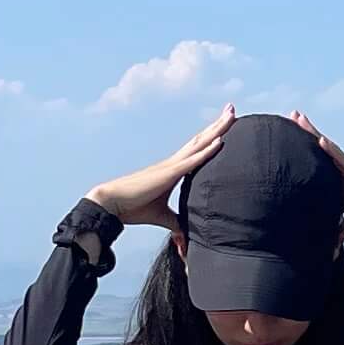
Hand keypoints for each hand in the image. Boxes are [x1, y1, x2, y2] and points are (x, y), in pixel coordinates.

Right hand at [86, 102, 235, 227]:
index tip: (226, 126)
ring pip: (200, 143)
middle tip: (232, 109)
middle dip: (218, 124)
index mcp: (174, 170)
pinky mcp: (168, 174)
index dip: (211, 137)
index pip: (197, 150)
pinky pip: (192, 160)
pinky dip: (207, 150)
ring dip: (217, 128)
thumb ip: (176, 223)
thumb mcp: (162, 216)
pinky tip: (220, 140)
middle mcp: (174, 163)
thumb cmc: (133, 207)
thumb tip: (186, 236)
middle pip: (201, 139)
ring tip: (232, 114)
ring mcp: (171, 166)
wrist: (111, 203)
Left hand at [290, 112, 343, 238]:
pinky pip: (342, 160)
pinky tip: (320, 140)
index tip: (288, 136)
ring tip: (299, 118)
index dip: (303, 148)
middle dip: (305, 132)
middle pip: (320, 148)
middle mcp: (343, 171)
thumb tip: (328, 248)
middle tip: (289, 116)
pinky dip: (330, 150)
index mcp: (338, 181)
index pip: (317, 161)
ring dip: (313, 133)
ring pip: (328, 148)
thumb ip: (338, 232)